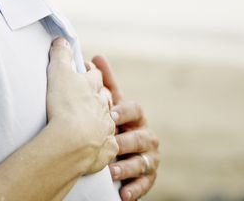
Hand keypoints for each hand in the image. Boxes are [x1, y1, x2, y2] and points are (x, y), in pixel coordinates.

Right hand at [46, 39, 118, 173]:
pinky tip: (98, 147)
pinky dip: (104, 145)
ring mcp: (107, 129)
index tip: (84, 70)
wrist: (72, 142)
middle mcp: (103, 107)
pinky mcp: (106, 150)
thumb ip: (61, 55)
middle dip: (98, 96)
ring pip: (108, 122)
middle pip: (105, 98)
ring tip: (92, 123)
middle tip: (88, 97)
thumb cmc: (65, 104)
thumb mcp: (59, 72)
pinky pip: (108, 146)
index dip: (90, 72)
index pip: (95, 75)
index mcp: (93, 87)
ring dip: (101, 120)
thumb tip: (61, 39)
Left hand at [92, 55, 159, 200]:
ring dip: (126, 167)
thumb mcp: (110, 105)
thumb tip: (94, 56)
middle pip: (140, 136)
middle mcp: (146, 135)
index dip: (124, 110)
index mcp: (135, 117)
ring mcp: (149, 158)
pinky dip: (133, 189)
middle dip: (125, 140)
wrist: (123, 154)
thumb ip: (105, 84)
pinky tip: (122, 194)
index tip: (111, 112)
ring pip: (142, 161)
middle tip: (111, 144)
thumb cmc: (114, 124)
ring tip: (111, 171)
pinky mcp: (148, 178)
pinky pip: (144, 184)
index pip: (135, 109)